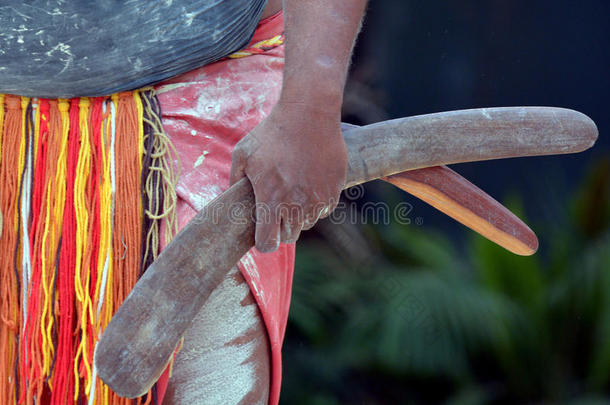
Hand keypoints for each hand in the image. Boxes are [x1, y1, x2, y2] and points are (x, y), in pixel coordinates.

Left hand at [230, 101, 346, 252]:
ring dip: (298, 215)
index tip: (263, 235)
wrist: (309, 114)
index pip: (267, 243)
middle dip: (281, 227)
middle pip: (289, 237)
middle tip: (277, 209)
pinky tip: (308, 184)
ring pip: (307, 223)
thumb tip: (232, 196)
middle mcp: (296, 205)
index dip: (263, 243)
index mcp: (271, 200)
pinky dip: (315, 204)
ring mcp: (317, 199)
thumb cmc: (272, 133)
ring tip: (292, 192)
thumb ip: (234, 179)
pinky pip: (323, 210)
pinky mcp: (334, 191)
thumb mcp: (243, 153)